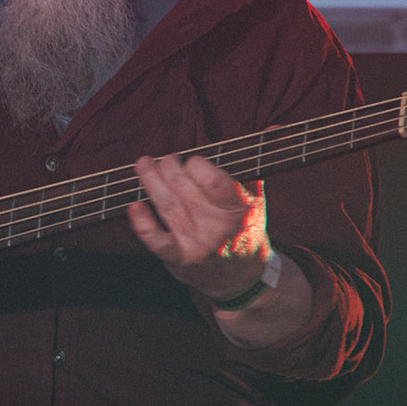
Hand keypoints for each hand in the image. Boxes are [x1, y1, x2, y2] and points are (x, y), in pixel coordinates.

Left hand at [127, 153, 268, 301]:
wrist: (241, 278)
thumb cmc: (245, 229)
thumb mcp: (256, 199)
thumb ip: (254, 164)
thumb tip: (272, 127)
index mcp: (240, 210)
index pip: (217, 184)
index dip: (199, 168)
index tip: (193, 160)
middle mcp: (219, 228)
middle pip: (186, 191)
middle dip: (171, 169)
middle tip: (167, 158)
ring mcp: (198, 244)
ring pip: (169, 208)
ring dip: (152, 183)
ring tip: (143, 164)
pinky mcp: (180, 259)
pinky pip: (157, 240)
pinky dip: (143, 224)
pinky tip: (134, 206)